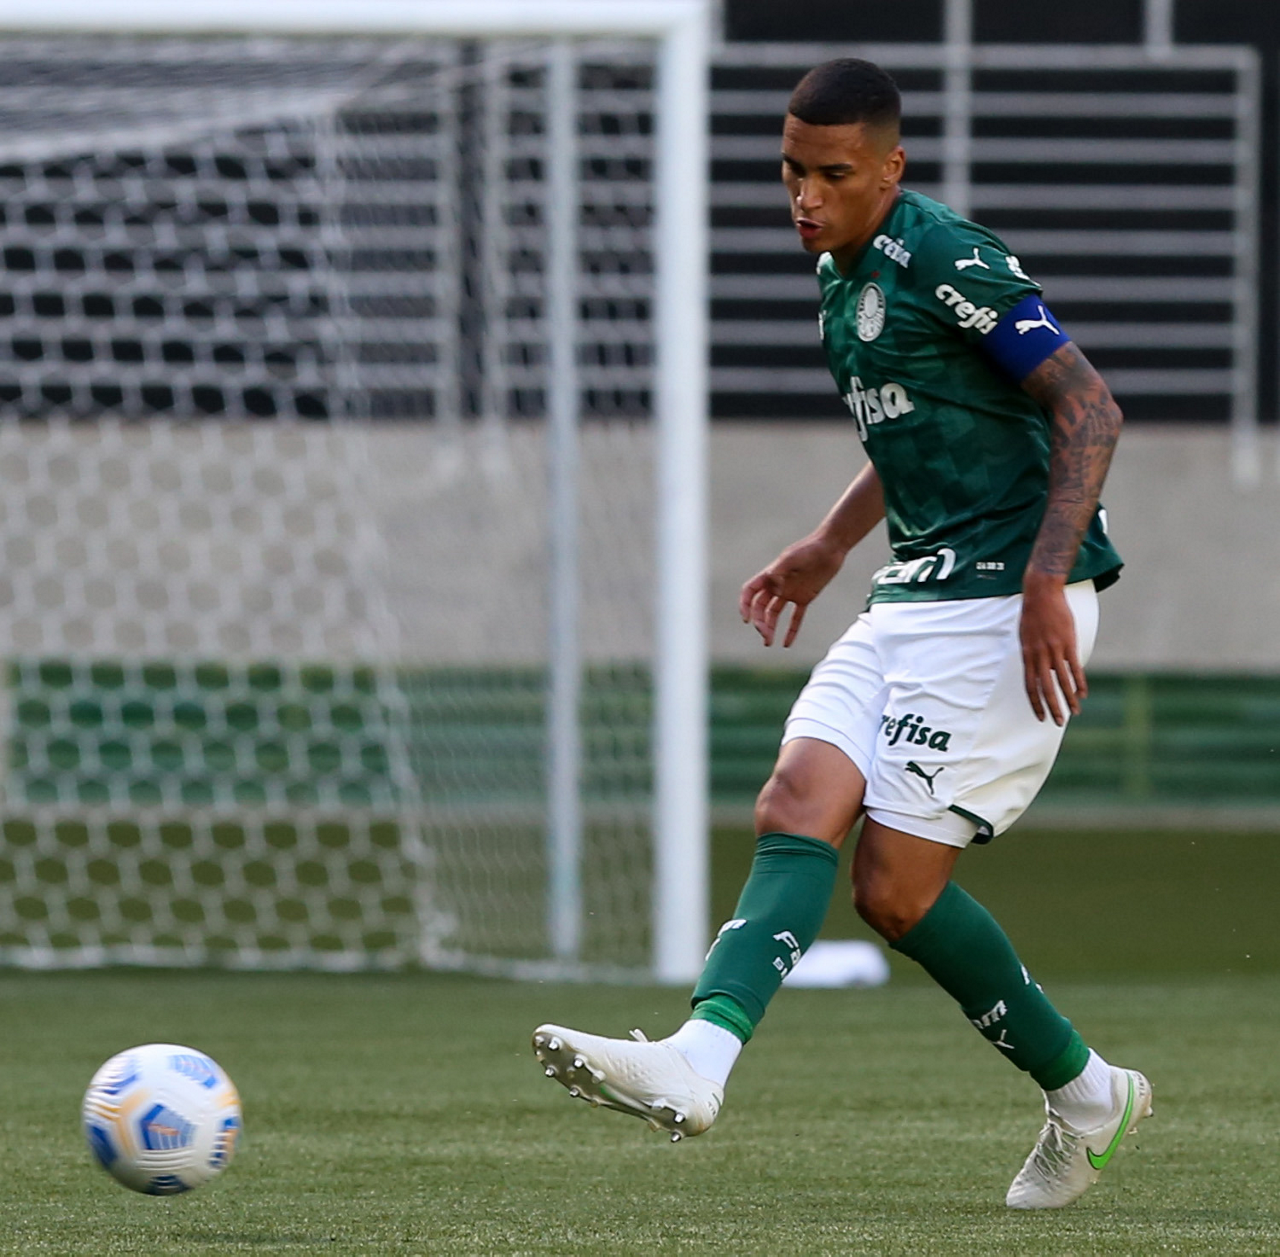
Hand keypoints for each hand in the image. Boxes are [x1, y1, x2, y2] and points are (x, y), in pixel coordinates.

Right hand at [739, 534, 845, 646]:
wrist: (830, 548)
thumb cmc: (810, 548)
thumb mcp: (793, 558)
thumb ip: (781, 569)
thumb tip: (771, 580)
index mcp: (770, 575)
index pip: (750, 592)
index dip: (745, 606)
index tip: (747, 620)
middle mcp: (777, 586)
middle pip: (761, 608)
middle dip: (760, 622)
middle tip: (765, 636)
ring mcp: (790, 593)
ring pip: (774, 614)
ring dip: (770, 628)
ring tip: (769, 643)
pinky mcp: (804, 598)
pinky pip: (795, 617)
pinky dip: (791, 630)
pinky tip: (786, 644)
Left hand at [1019, 573, 1085, 724]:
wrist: (1042, 594)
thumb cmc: (1033, 615)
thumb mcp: (1026, 637)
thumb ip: (1032, 656)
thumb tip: (1040, 671)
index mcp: (1027, 655)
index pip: (1029, 686)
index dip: (1035, 702)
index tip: (1040, 716)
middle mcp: (1039, 656)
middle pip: (1045, 688)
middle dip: (1052, 707)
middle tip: (1058, 722)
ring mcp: (1054, 650)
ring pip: (1062, 681)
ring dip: (1069, 698)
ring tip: (1075, 712)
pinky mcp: (1068, 643)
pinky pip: (1074, 667)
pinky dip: (1080, 682)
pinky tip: (1083, 693)